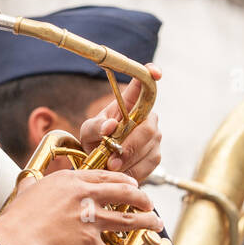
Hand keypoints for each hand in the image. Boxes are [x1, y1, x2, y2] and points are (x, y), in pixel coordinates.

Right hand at [0, 168, 161, 244]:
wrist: (16, 237)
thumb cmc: (17, 216)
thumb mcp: (27, 190)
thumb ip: (33, 185)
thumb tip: (29, 182)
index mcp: (71, 180)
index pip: (105, 176)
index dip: (123, 180)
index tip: (132, 184)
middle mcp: (85, 195)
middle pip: (124, 192)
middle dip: (141, 197)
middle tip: (149, 203)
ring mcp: (89, 218)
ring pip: (127, 220)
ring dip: (146, 222)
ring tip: (156, 225)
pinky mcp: (88, 241)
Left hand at [78, 65, 161, 184]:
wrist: (98, 161)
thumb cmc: (95, 138)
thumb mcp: (87, 131)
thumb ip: (95, 127)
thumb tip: (111, 127)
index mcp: (130, 102)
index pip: (144, 83)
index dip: (151, 74)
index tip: (155, 73)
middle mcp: (147, 117)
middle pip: (148, 127)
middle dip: (130, 145)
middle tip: (112, 159)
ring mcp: (154, 136)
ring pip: (149, 147)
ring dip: (128, 160)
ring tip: (110, 166)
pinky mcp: (155, 155)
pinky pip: (148, 164)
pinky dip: (133, 170)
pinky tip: (120, 172)